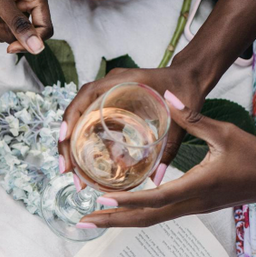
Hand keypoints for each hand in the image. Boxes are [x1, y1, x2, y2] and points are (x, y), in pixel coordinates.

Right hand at [57, 64, 207, 180]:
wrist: (191, 77)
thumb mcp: (179, 119)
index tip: (64, 140)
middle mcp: (108, 87)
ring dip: (73, 145)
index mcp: (120, 82)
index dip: (70, 119)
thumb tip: (157, 179)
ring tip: (72, 171)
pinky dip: (86, 142)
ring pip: (80, 119)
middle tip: (66, 169)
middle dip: (66, 142)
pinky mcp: (111, 106)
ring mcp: (108, 96)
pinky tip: (87, 162)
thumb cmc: (186, 90)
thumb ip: (169, 148)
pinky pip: (92, 123)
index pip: (85, 97)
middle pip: (76, 112)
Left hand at [77, 91, 255, 227]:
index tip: (100, 200)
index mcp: (195, 187)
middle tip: (82, 222)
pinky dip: (136, 215)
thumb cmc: (254, 155)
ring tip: (92, 220)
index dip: (126, 201)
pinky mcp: (193, 208)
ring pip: (149, 221)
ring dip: (121, 221)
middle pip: (144, 220)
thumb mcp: (223, 132)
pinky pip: (158, 215)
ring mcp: (191, 210)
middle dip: (112, 222)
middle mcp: (190, 204)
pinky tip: (121, 211)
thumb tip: (168, 98)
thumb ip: (193, 117)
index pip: (154, 199)